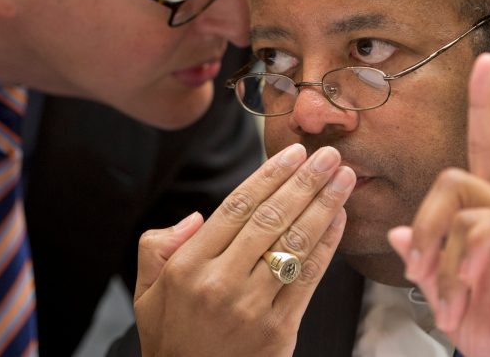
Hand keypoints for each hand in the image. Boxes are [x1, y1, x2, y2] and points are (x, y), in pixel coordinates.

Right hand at [134, 144, 355, 356]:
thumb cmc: (171, 337)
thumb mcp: (146, 291)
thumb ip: (157, 245)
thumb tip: (196, 217)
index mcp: (188, 265)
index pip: (237, 207)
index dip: (270, 175)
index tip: (293, 153)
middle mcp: (220, 281)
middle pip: (271, 218)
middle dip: (305, 181)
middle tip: (328, 155)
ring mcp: (252, 306)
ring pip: (295, 243)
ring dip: (324, 205)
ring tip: (343, 179)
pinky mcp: (279, 329)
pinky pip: (308, 278)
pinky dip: (328, 245)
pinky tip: (339, 220)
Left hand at [388, 53, 489, 356]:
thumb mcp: (457, 302)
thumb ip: (429, 267)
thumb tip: (397, 234)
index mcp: (488, 222)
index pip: (483, 151)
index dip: (484, 105)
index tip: (484, 62)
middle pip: (452, 177)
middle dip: (423, 223)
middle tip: (418, 269)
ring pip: (467, 203)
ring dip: (442, 253)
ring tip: (447, 301)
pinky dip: (467, 258)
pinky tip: (468, 288)